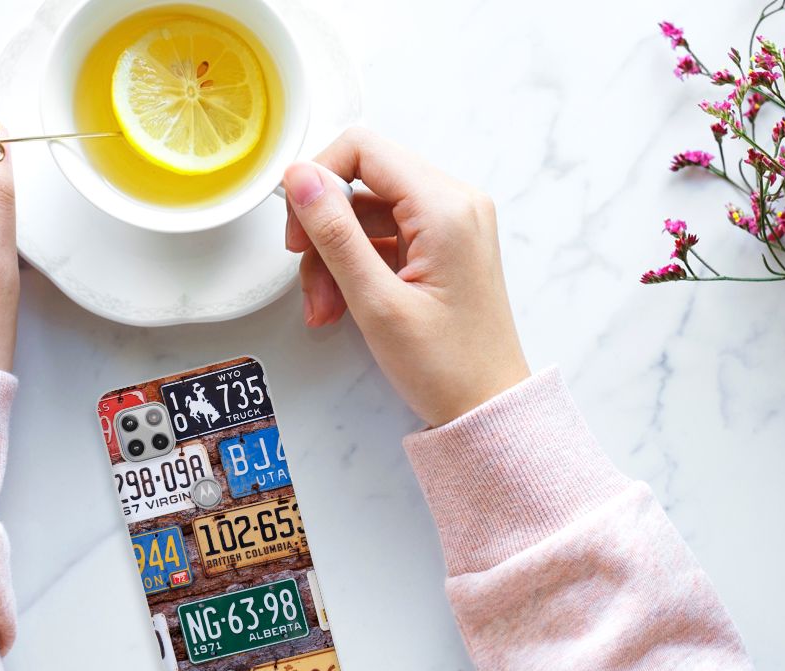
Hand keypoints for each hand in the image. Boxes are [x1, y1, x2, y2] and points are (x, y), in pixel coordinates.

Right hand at [283, 128, 528, 426]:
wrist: (487, 408)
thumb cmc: (446, 366)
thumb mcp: (376, 301)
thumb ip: (334, 233)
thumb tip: (300, 177)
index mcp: (445, 207)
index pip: (363, 149)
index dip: (318, 179)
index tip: (297, 226)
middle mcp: (454, 203)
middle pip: (362, 182)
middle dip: (324, 230)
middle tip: (307, 277)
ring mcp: (450, 224)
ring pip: (366, 214)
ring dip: (334, 257)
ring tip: (325, 308)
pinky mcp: (442, 246)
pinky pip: (383, 237)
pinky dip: (356, 267)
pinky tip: (342, 306)